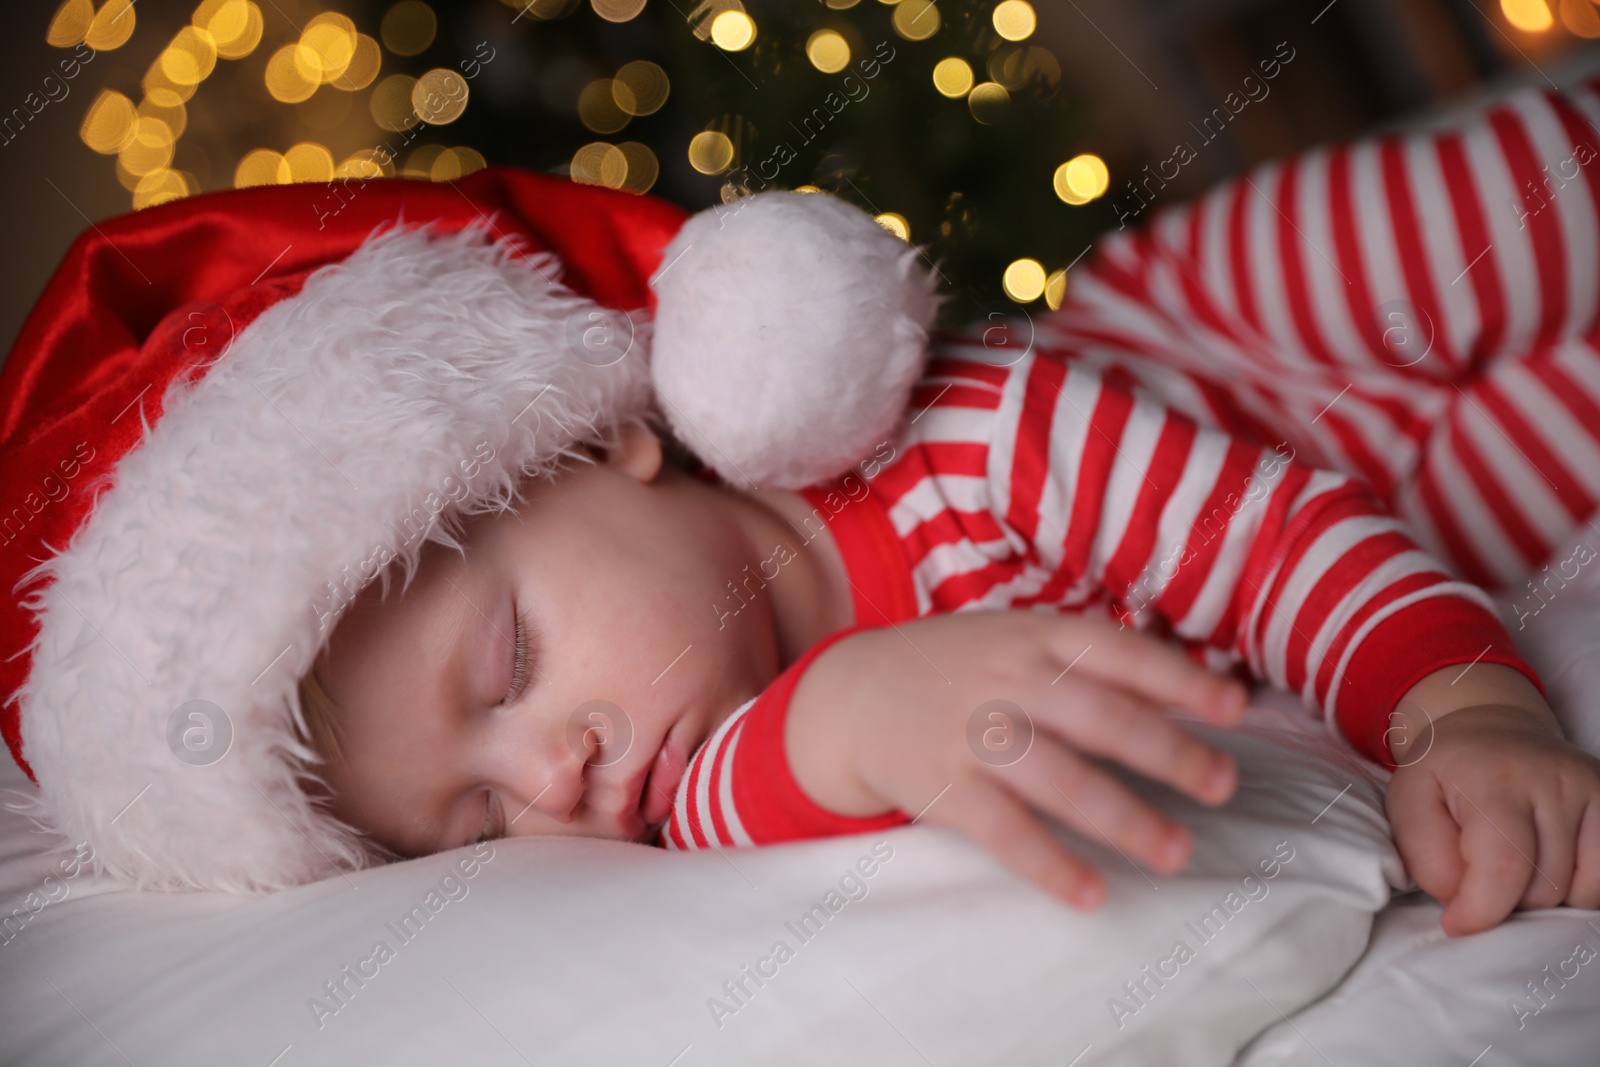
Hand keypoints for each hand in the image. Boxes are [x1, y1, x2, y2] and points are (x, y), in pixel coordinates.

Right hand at [784, 610, 1249, 909]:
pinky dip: (1050, 864)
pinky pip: (1003, 831)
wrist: (850, 694)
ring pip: (1058, 778)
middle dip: (1169, 753)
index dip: (1180, 680)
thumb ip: (1087, 663)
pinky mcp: (940, 787)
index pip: (1120, 653)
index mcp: (1034, 637)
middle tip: (1222, 786)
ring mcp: (971, 734)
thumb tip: (1188, 696)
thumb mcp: (1015, 639)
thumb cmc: (958, 669)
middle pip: (1100, 717)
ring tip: (1176, 853)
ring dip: (1124, 817)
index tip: (1235, 710)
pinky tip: (1092, 894)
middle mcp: (1007, 681)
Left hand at [1386, 688, 1599, 935]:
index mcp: (1495, 778)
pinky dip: (1578, 889)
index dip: (1481, 909)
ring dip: (1542, 895)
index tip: (1457, 923)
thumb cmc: (1444, 774)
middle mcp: (1554, 780)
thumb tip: (1461, 902)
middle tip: (1481, 870)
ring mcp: (1593, 791)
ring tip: (1515, 862)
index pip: (1504, 864)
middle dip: (1506, 898)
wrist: (1490, 730)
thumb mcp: (1408, 804)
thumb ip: (1426, 856)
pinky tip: (1549, 864)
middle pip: (1542, 887)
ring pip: (1580, 891)